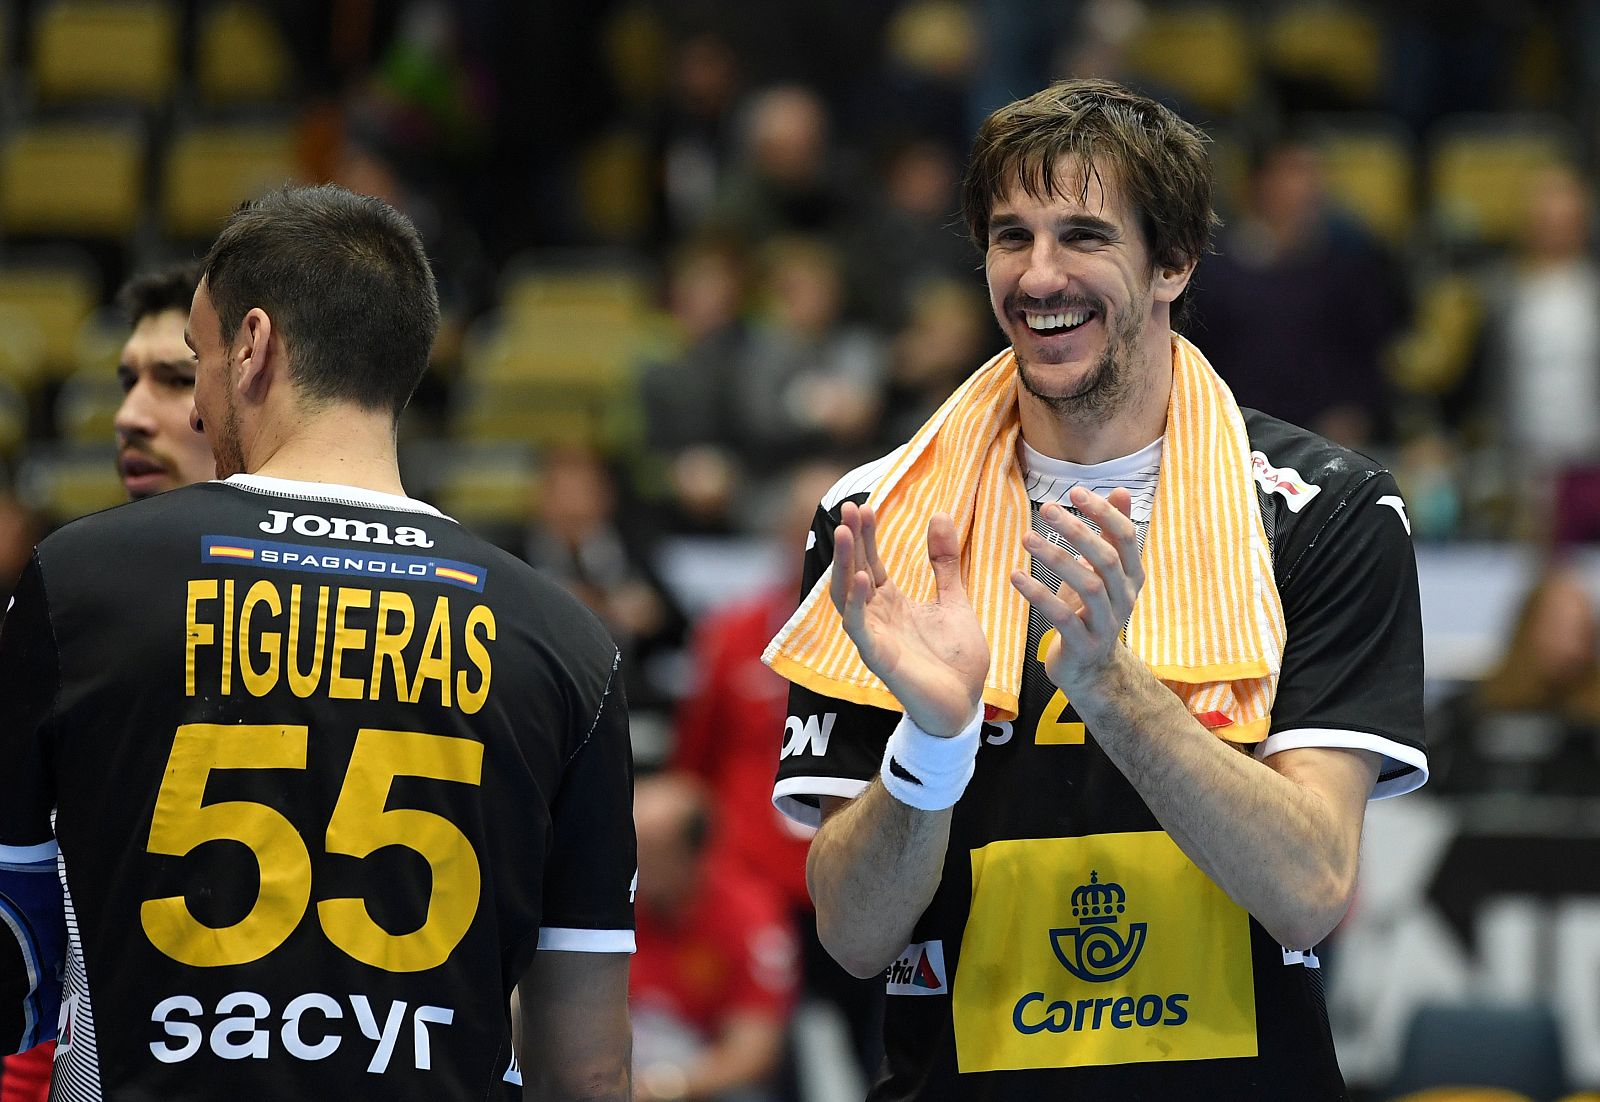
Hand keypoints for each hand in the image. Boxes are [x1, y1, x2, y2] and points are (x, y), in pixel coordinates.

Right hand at [830, 501, 989, 736]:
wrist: (965, 703)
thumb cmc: (957, 659)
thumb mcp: (954, 600)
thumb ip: (944, 562)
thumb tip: (940, 514)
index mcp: (892, 603)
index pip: (871, 561)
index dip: (867, 534)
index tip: (865, 505)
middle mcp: (877, 616)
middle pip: (855, 571)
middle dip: (851, 540)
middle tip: (849, 507)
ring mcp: (874, 636)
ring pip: (847, 595)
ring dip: (845, 564)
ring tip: (847, 533)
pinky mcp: (878, 657)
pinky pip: (859, 626)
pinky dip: (857, 602)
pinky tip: (864, 578)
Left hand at [1010, 487, 1143, 692]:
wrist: (1092, 669)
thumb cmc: (1092, 611)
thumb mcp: (1104, 572)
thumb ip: (1111, 533)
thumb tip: (1120, 490)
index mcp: (1132, 576)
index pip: (1125, 537)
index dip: (1103, 513)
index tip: (1074, 491)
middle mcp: (1125, 598)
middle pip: (1107, 558)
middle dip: (1078, 530)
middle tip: (1046, 508)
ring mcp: (1107, 623)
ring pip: (1088, 586)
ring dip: (1056, 558)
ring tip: (1026, 538)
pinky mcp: (1084, 644)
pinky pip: (1063, 617)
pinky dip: (1039, 595)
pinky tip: (1016, 577)